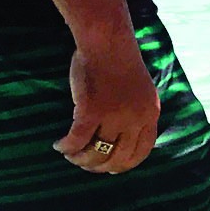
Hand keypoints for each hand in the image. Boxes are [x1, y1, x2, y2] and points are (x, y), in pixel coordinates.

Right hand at [56, 38, 160, 172]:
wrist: (107, 42)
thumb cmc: (119, 63)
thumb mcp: (141, 92)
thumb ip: (137, 114)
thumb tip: (122, 140)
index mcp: (150, 114)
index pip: (140, 153)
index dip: (123, 165)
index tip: (109, 168)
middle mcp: (135, 119)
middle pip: (117, 158)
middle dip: (98, 166)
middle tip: (83, 163)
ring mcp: (114, 116)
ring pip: (96, 152)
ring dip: (79, 159)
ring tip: (69, 155)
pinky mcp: (91, 110)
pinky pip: (77, 140)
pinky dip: (66, 147)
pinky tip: (59, 145)